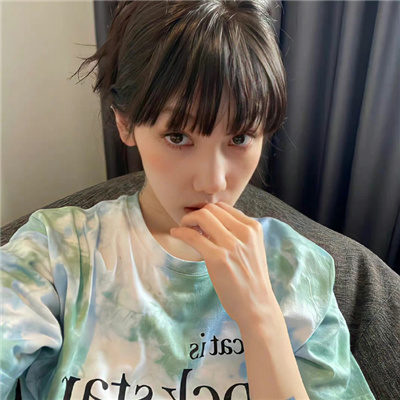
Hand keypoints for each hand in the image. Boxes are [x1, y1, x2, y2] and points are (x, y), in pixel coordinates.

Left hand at [170, 202, 279, 327]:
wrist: (257, 306)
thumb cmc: (252, 280)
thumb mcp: (252, 249)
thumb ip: (238, 234)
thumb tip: (214, 223)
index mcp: (253, 228)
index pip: (224, 207)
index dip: (208, 211)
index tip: (200, 221)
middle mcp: (244, 232)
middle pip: (211, 209)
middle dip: (196, 213)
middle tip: (188, 224)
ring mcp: (231, 245)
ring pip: (202, 217)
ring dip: (187, 220)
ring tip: (183, 228)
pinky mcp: (218, 258)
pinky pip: (193, 236)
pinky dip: (181, 232)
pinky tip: (176, 234)